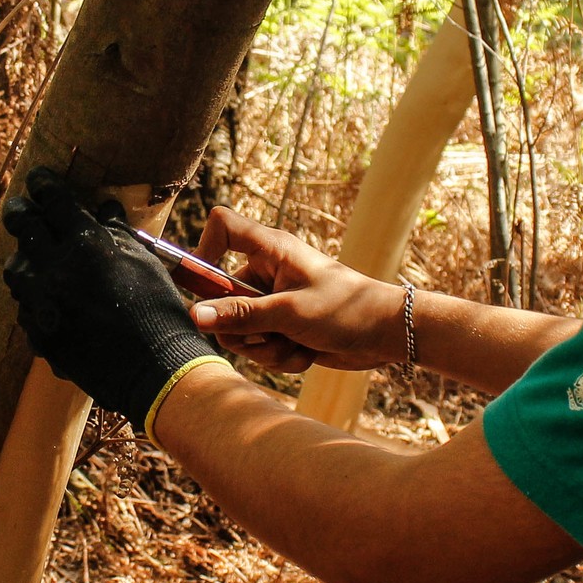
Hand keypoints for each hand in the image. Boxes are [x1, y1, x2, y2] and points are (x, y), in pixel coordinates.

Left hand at [2, 168, 222, 431]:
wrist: (154, 369)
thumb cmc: (158, 309)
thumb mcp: (144, 261)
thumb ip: (117, 232)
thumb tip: (104, 207)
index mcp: (85, 244)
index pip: (54, 201)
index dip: (44, 185)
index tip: (38, 179)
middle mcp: (55, 269)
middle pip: (24, 228)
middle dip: (20, 212)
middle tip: (19, 207)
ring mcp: (42, 304)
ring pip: (16, 270)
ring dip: (23, 258)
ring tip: (30, 256)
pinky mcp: (39, 334)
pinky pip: (25, 307)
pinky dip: (34, 297)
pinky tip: (46, 298)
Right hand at [187, 207, 409, 373]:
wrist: (386, 335)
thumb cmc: (346, 309)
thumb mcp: (290, 314)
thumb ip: (241, 315)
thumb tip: (196, 315)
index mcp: (271, 250)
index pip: (222, 226)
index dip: (204, 250)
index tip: (205, 287)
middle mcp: (268, 272)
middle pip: (221, 297)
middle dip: (244, 329)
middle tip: (271, 334)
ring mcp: (273, 301)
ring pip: (240, 330)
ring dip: (266, 348)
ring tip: (297, 344)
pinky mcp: (281, 326)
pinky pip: (259, 346)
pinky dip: (280, 356)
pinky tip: (305, 353)